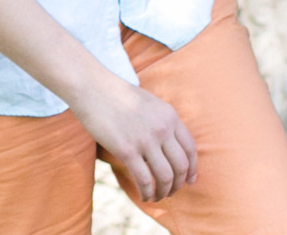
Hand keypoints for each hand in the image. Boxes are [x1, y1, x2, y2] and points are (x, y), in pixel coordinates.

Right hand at [72, 73, 197, 200]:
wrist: (93, 88)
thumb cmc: (118, 95)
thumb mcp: (150, 103)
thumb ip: (162, 122)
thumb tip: (168, 145)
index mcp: (170, 116)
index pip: (190, 149)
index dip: (193, 169)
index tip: (190, 181)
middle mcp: (162, 128)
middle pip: (181, 166)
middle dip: (178, 184)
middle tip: (171, 192)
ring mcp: (146, 140)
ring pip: (165, 176)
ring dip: (163, 192)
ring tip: (157, 196)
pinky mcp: (127, 150)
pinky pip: (144, 179)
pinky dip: (146, 192)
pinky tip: (143, 196)